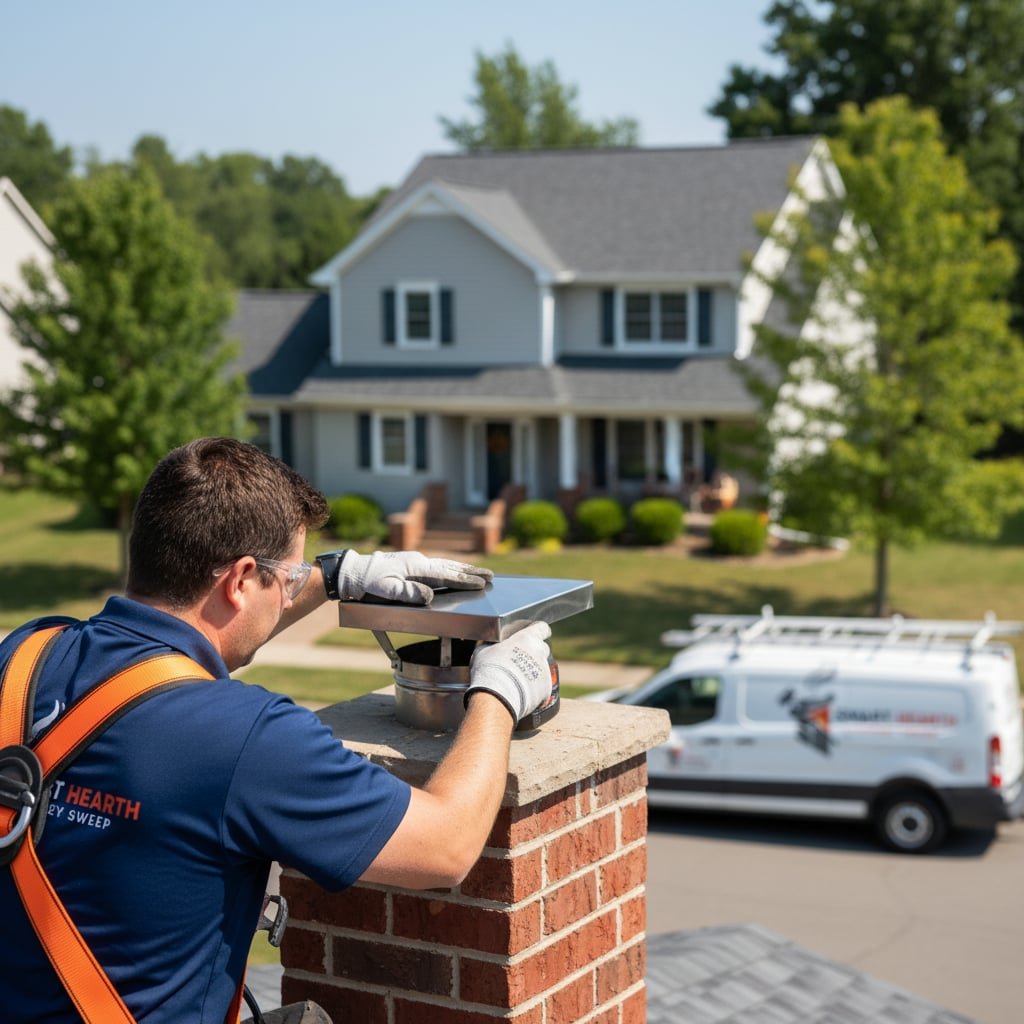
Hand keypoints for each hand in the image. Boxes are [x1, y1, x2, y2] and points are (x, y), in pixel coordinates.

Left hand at [337, 551, 493, 604]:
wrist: (354, 571)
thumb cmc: (368, 583)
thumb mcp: (385, 590)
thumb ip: (407, 593)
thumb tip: (429, 596)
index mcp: (416, 567)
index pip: (446, 575)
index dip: (465, 580)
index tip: (482, 583)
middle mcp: (419, 561)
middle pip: (450, 567)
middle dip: (471, 572)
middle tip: (491, 576)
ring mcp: (416, 562)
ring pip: (445, 565)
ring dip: (462, 569)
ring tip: (479, 573)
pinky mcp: (412, 564)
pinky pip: (437, 566)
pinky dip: (450, 569)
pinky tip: (453, 572)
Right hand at [465, 622, 552, 723]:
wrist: (498, 697)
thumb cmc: (490, 669)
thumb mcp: (483, 650)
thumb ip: (492, 644)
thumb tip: (489, 645)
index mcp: (527, 638)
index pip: (541, 628)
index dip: (538, 630)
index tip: (535, 632)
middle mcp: (539, 652)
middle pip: (542, 648)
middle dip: (533, 652)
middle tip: (519, 659)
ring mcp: (545, 670)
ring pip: (541, 667)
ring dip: (532, 670)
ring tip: (517, 679)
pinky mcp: (546, 688)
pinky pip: (541, 685)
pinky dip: (534, 687)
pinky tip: (521, 691)